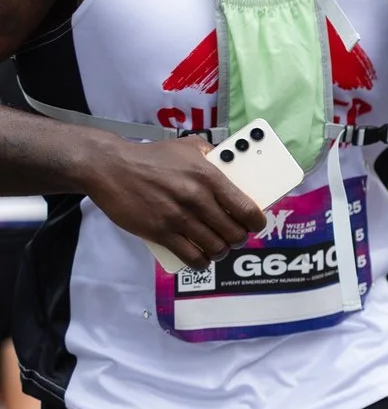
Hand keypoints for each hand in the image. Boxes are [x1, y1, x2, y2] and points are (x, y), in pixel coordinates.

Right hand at [87, 139, 267, 268]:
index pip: (247, 208)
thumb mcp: (188, 147)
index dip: (256, 222)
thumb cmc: (150, 157)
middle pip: (234, 232)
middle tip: (234, 236)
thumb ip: (213, 155)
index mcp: (209, 177)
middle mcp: (197, 199)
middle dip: (238, 238)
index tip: (255, 224)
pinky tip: (202, 259)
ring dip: (221, 252)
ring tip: (218, 247)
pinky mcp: (160, 232)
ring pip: (215, 247)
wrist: (110, 167)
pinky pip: (191, 257)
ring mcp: (178, 218)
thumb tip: (233, 165)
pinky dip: (201, 262)